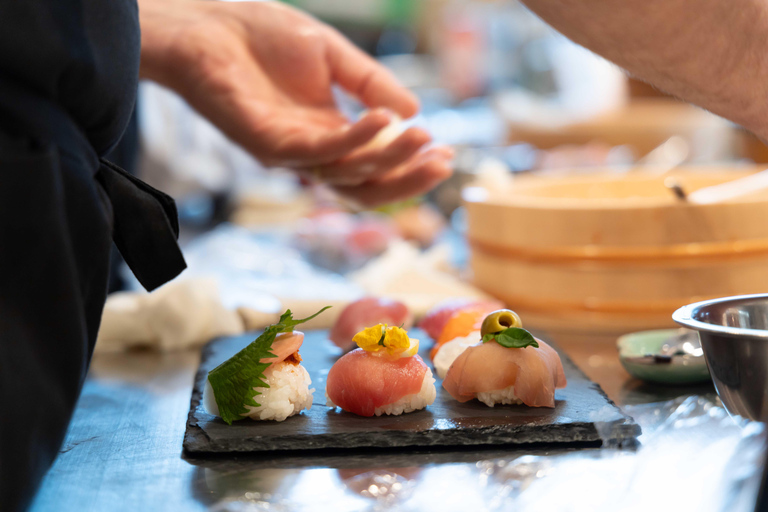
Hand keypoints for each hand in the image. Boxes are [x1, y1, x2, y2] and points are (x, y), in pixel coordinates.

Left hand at [139, 0, 451, 205]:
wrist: (207, 24)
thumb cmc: (262, 38)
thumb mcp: (332, 55)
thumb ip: (370, 82)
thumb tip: (412, 111)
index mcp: (329, 133)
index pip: (374, 166)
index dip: (411, 166)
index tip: (447, 152)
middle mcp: (311, 152)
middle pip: (365, 186)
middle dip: (407, 179)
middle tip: (445, 163)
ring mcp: (288, 153)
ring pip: (346, 175)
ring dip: (389, 160)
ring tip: (424, 137)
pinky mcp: (267, 144)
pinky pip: (317, 152)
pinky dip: (352, 141)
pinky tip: (382, 121)